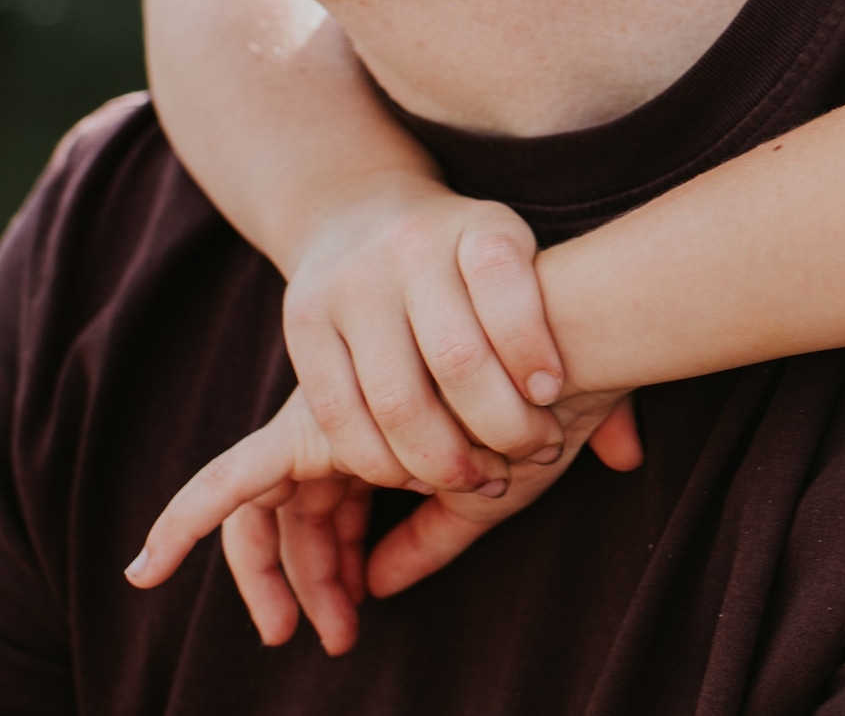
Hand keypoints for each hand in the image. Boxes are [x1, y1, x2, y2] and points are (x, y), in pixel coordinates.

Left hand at [127, 387, 643, 653]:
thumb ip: (433, 536)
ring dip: (271, 576)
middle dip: (306, 580)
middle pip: (294, 516)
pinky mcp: (311, 426)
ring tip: (300, 631)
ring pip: (264, 515)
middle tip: (330, 637)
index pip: (329, 515)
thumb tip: (378, 587)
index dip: (330, 573)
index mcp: (389, 431)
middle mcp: (350, 420)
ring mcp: (327, 418)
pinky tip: (151, 567)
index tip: (347, 623)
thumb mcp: (492, 489)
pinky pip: (229, 486)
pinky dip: (185, 523)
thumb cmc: (546, 403)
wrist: (568, 332)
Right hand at [281, 180, 571, 493]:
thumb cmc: (477, 270)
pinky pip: (340, 414)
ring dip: (443, 460)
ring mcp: (350, 286)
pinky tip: (418, 473)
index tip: (552, 395)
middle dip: (500, 426)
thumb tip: (630, 457)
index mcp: (479, 226)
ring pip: (396, 399)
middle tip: (529, 455)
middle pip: (455, 357)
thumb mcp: (533, 275)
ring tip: (479, 477)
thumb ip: (583, 356)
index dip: (532, 345)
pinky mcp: (303, 324)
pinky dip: (381, 460)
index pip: (505, 281)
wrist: (361, 214)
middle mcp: (409, 249)